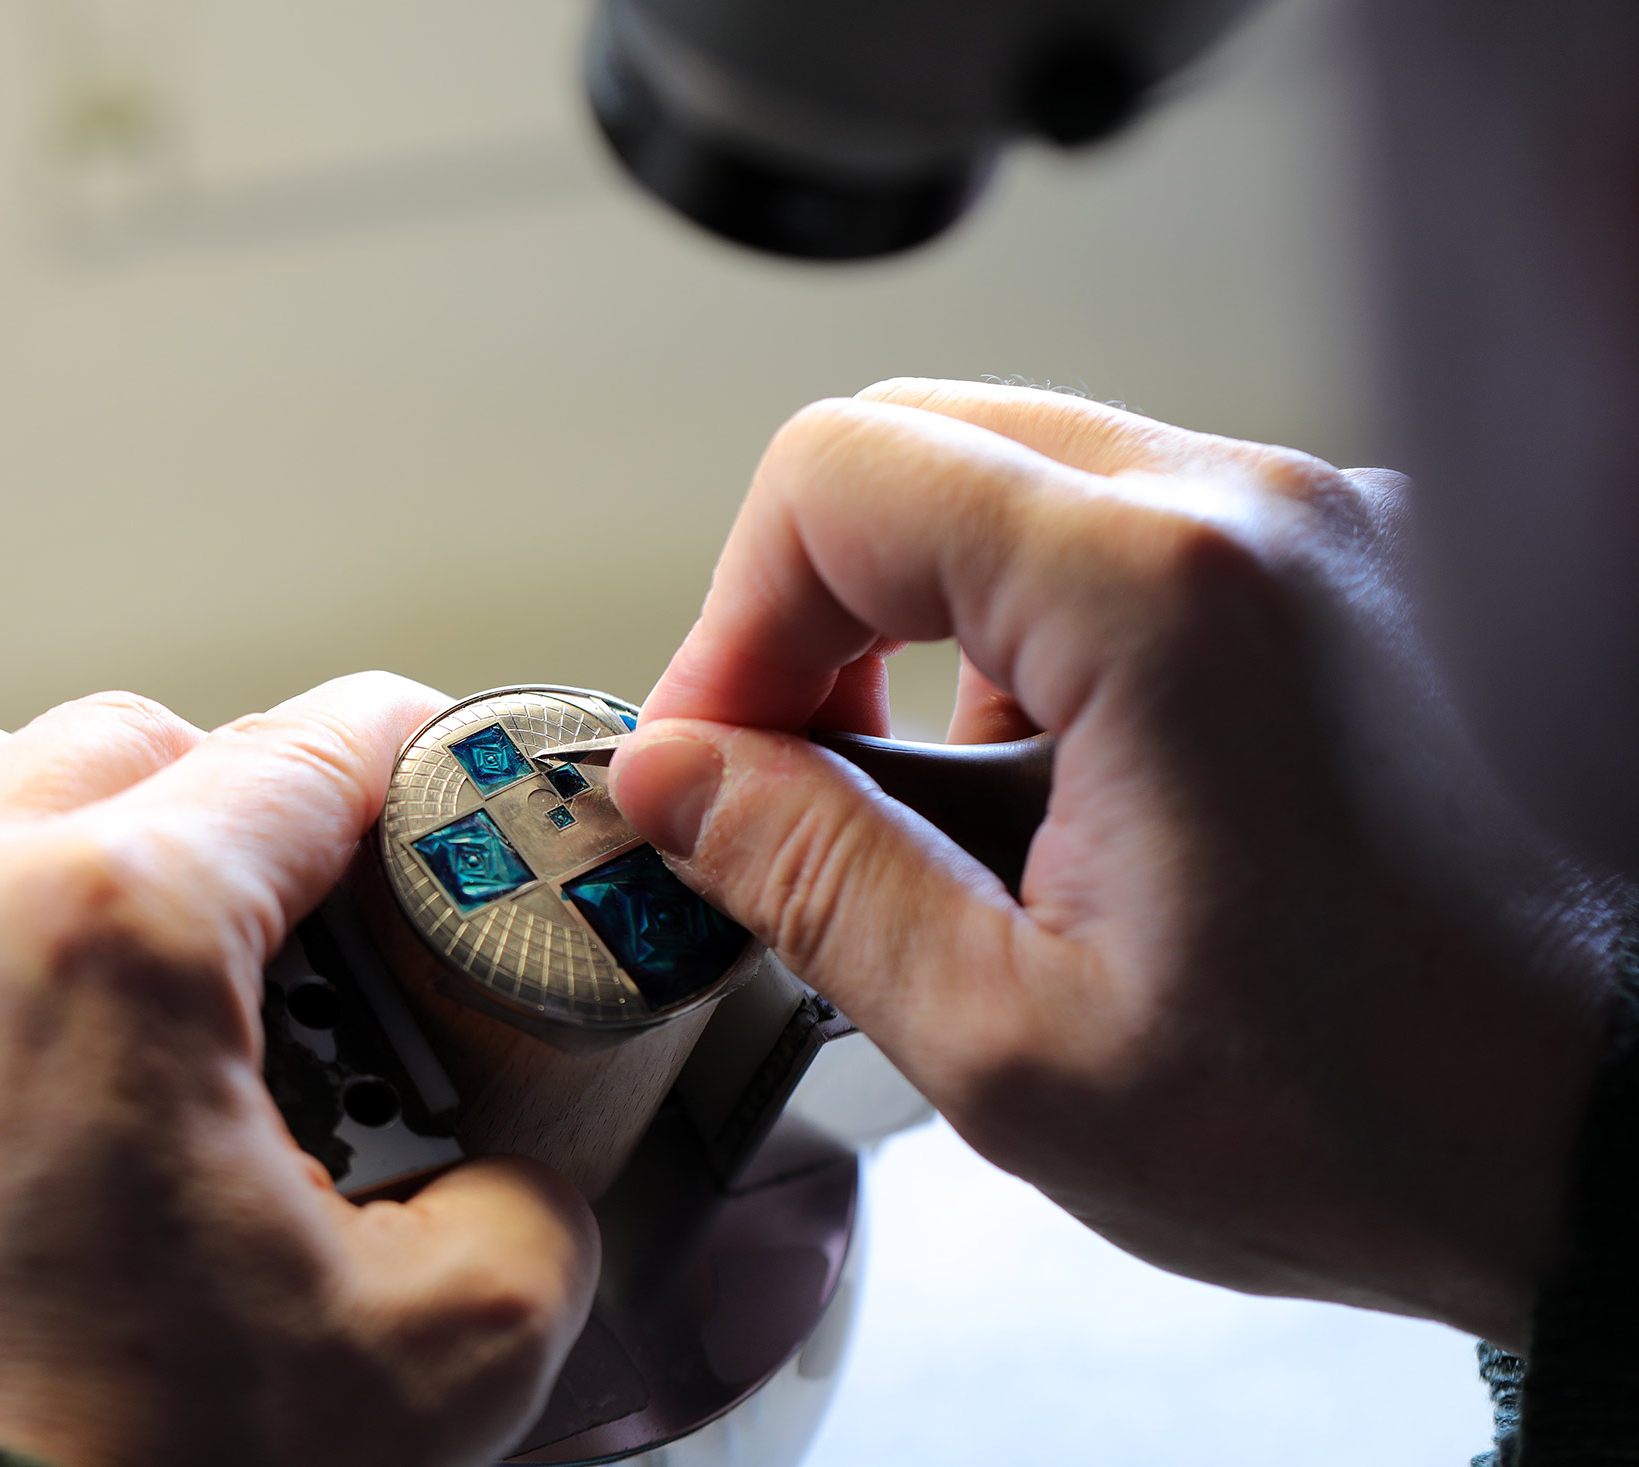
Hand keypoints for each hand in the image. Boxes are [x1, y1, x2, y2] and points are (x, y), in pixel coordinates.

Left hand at [0, 676, 597, 1466]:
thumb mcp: (440, 1361)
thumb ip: (528, 1219)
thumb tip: (516, 1184)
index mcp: (112, 936)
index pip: (300, 757)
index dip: (408, 749)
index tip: (448, 772)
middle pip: (129, 741)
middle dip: (246, 802)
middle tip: (319, 926)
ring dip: (50, 802)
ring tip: (123, 920)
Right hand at [611, 379, 1617, 1347]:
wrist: (1593, 1135)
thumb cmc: (1367, 1114)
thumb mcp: (1019, 1042)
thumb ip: (814, 879)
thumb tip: (680, 779)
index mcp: (1163, 601)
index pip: (838, 481)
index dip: (730, 624)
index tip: (715, 760)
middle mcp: (1252, 516)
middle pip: (919, 446)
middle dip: (813, 608)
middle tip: (792, 769)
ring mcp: (1315, 528)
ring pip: (1016, 482)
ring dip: (927, 626)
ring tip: (951, 813)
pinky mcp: (1346, 570)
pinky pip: (1126, 535)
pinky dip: (1040, 636)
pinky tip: (1066, 793)